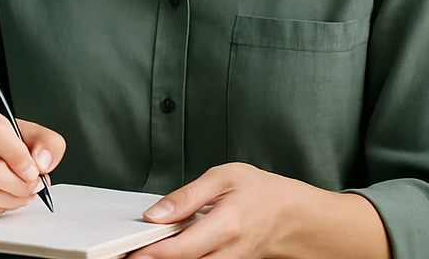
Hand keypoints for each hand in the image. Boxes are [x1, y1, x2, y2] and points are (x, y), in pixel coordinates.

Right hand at [0, 98, 65, 218]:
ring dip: (11, 199)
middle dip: (19, 184)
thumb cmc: (2, 143)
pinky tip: (3, 198)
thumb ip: (46, 142)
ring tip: (22, 194)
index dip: (17, 156)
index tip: (33, 170)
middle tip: (33, 186)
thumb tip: (42, 162)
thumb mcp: (28, 133)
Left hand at [129, 162, 384, 258]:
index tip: (131, 252)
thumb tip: (156, 212)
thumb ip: (187, 196)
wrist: (298, 216)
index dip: (153, 253)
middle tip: (131, 252)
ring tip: (148, 250)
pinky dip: (186, 258)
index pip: (182, 248)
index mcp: (227, 225)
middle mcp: (230, 251)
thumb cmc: (264, 192)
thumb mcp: (224, 178)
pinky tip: (172, 250)